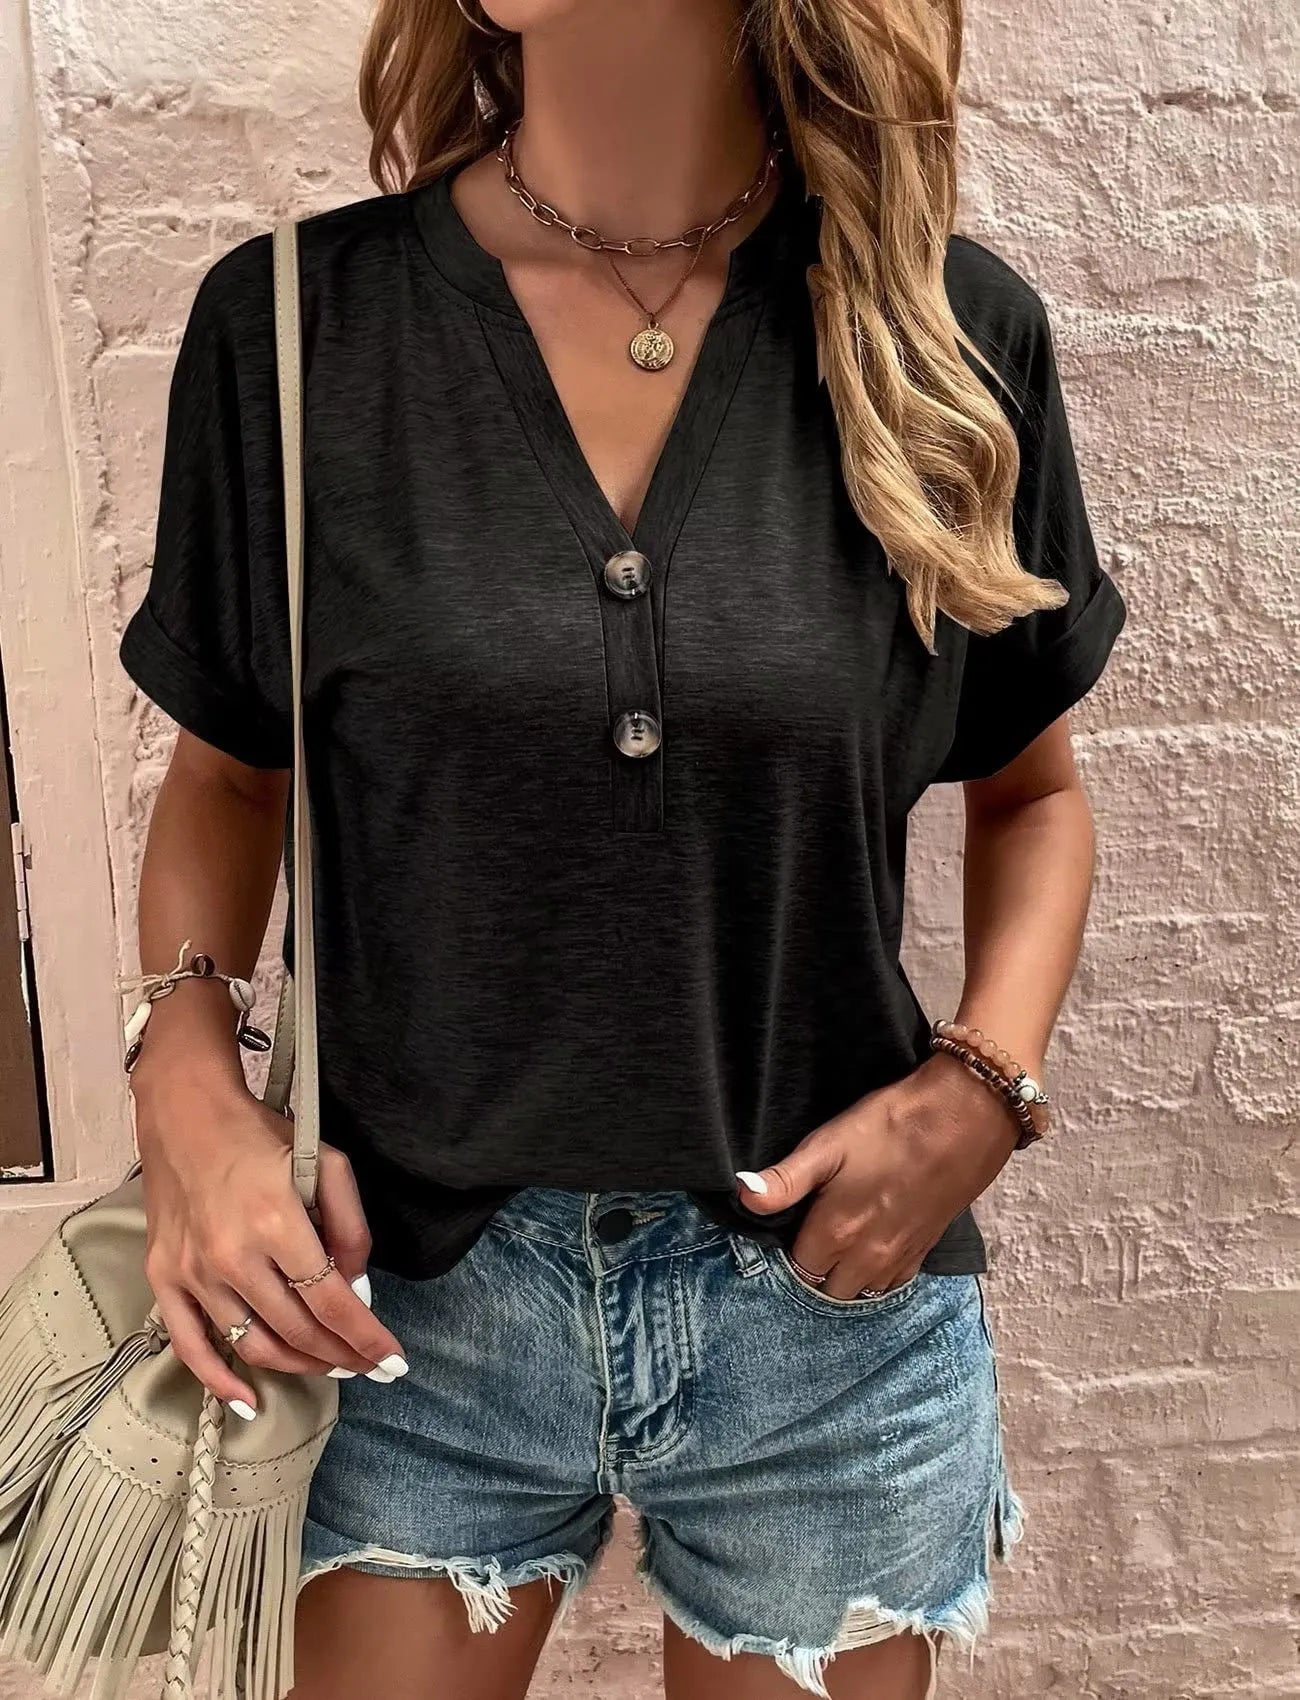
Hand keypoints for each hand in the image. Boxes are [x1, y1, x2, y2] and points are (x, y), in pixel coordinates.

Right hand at [134, 1075, 406, 1417]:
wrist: (186, 1115)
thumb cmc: (262, 1136)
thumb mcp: (327, 1164)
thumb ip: (351, 1226)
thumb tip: (357, 1288)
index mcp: (277, 1223)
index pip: (332, 1301)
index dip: (366, 1338)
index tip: (393, 1361)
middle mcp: (232, 1256)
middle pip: (297, 1329)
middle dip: (340, 1355)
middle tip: (367, 1365)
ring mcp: (193, 1272)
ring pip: (253, 1343)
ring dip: (298, 1365)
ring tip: (329, 1367)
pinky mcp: (164, 1278)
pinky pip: (190, 1345)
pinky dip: (219, 1381)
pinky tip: (249, 1400)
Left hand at [737, 1052, 1021, 1298]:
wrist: (965, 1117)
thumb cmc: (891, 1126)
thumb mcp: (829, 1145)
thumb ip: (785, 1179)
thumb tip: (742, 1195)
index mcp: (837, 1232)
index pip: (798, 1269)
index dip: (787, 1252)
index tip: (786, 1230)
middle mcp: (867, 1257)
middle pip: (827, 1289)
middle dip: (814, 1272)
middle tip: (809, 1238)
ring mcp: (900, 1257)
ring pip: (860, 1292)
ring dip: (845, 1279)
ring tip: (837, 1247)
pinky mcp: (925, 1249)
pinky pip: (892, 1284)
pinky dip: (876, 1277)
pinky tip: (871, 1251)